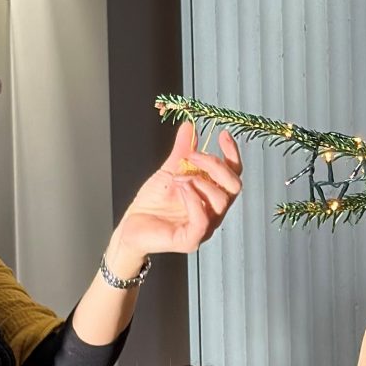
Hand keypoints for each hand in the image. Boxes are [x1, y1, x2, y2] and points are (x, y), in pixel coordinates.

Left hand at [104, 121, 243, 277]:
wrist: (131, 227)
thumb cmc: (152, 204)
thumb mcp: (169, 171)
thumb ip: (182, 150)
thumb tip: (189, 126)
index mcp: (212, 194)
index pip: (233, 174)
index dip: (231, 153)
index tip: (222, 134)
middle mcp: (213, 211)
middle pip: (233, 186)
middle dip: (215, 165)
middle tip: (192, 157)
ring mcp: (205, 228)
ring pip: (220, 201)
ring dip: (199, 181)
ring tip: (177, 177)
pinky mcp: (190, 240)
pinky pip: (202, 220)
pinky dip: (193, 199)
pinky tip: (180, 188)